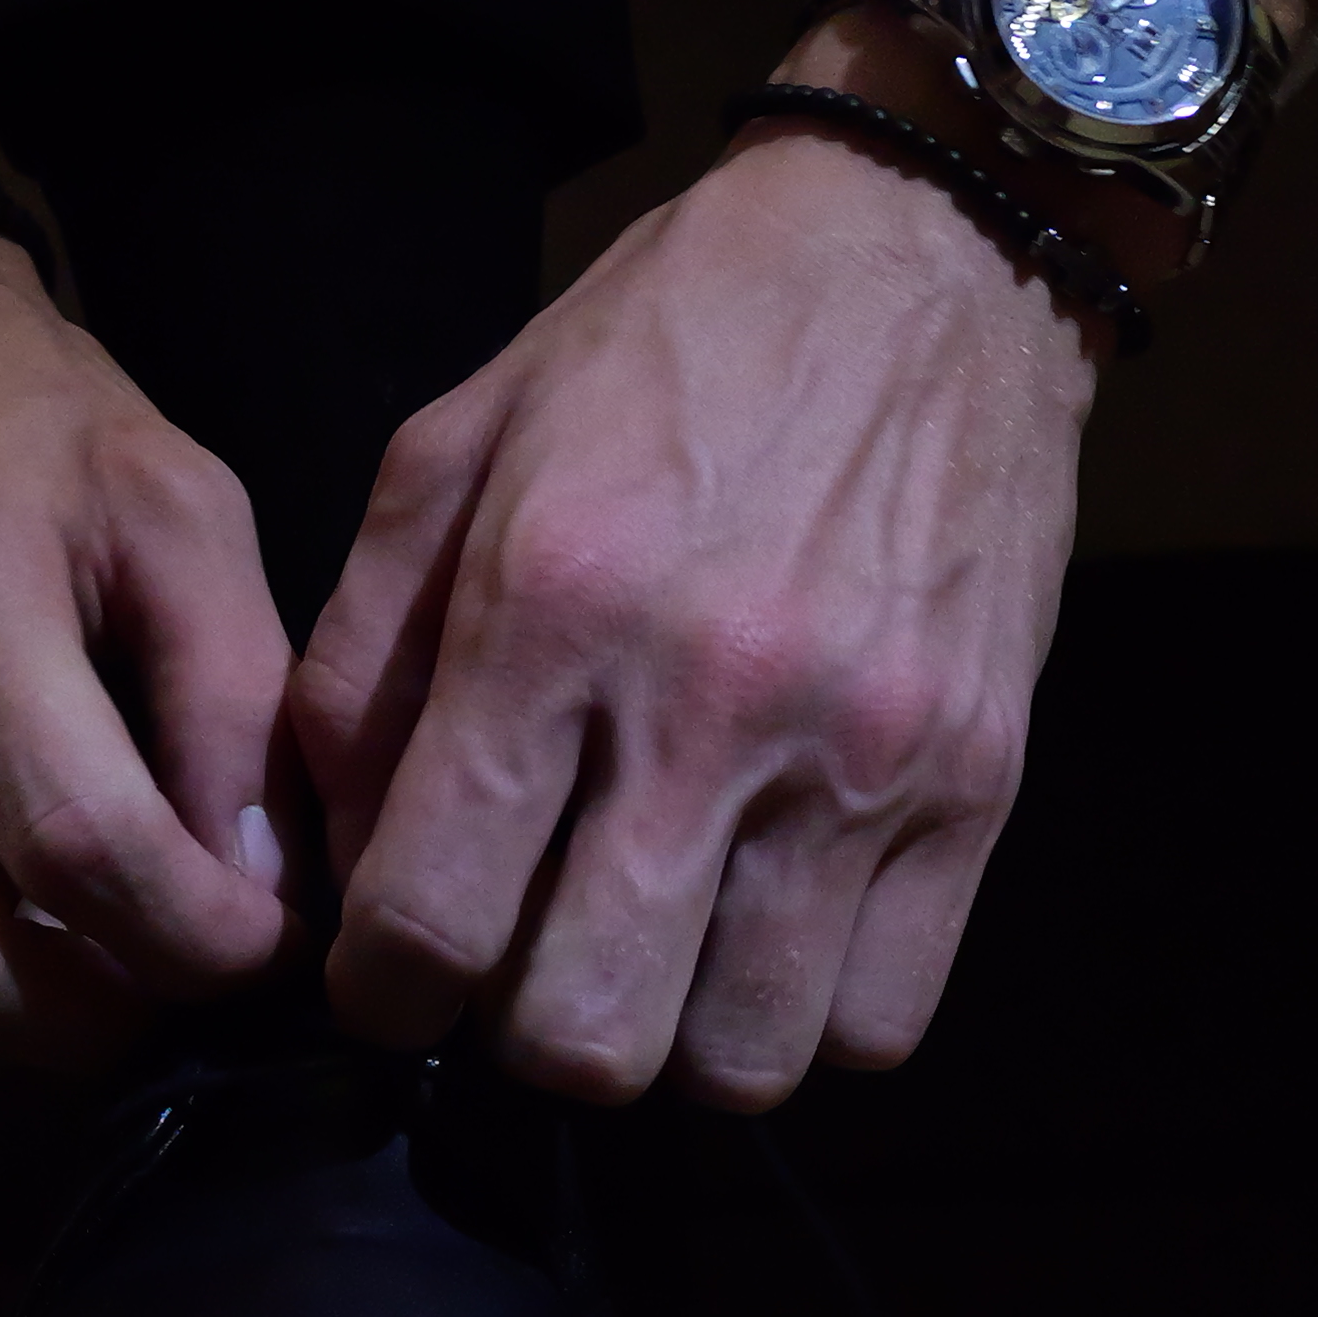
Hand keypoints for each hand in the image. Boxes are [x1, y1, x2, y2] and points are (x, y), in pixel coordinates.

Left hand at [293, 116, 1102, 1109]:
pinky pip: (881, 1022)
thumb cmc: (667, 346)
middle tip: (519, 965)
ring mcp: (863, 753)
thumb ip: (363, 660)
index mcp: (554, 604)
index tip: (390, 974)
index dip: (382, 993)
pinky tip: (763, 935)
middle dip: (517, 1036)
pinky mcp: (983, 782)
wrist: (924, 255)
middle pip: (583, 1035)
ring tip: (649, 955)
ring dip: (667, 1045)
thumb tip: (334, 865)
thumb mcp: (456, 450)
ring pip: (737, 1061)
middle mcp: (713, 698)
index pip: (431, 917)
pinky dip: (805, 1020)